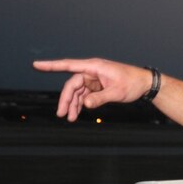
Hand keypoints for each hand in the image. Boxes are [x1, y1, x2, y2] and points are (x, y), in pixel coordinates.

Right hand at [33, 58, 149, 121]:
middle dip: (66, 99)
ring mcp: (94, 78)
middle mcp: (92, 71)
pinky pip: (84, 94)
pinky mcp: (97, 86)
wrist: (145, 84)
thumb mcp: (117, 92)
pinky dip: (80, 104)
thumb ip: (100, 98)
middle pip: (72, 84)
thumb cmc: (133, 83)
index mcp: (94, 67)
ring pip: (77, 91)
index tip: (36, 65)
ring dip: (73, 104)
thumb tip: (85, 104)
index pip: (69, 65)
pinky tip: (77, 113)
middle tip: (62, 114)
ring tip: (70, 118)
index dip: (51, 66)